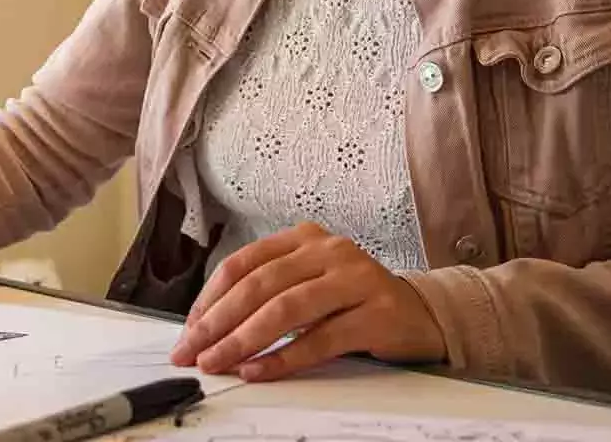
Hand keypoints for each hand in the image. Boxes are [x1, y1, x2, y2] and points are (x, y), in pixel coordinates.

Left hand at [168, 222, 445, 381]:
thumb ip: (267, 296)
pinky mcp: (376, 313)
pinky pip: (320, 339)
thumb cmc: (353, 303)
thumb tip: (210, 329)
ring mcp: (355, 279)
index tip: (189, 330)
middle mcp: (329, 251)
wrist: (421, 314)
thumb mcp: (308, 286)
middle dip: (219, 322)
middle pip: (260, 285)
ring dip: (244, 340)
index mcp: (304, 239)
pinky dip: (284, 358)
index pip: (244, 263)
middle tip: (194, 351)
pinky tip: (259, 371)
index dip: (211, 298)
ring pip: (287, 309)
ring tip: (220, 362)